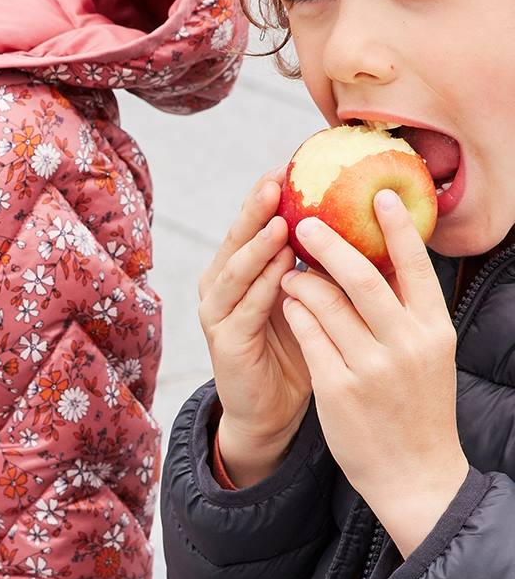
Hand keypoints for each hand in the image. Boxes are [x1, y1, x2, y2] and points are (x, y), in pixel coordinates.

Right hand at [197, 167, 311, 484]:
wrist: (272, 412)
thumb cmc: (298, 352)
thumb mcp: (311, 301)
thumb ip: (319, 267)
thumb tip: (359, 222)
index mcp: (242, 273)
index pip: (253, 226)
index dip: (266, 197)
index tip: (288, 165)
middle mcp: (222, 288)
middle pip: (236, 240)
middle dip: (255, 210)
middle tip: (275, 181)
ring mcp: (218, 316)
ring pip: (234, 272)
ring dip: (256, 246)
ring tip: (280, 220)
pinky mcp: (224, 344)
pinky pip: (242, 310)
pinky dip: (261, 289)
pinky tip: (280, 272)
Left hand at [280, 191, 468, 556]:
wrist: (416, 475)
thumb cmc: (419, 409)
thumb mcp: (429, 356)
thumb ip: (410, 314)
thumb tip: (388, 262)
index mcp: (434, 331)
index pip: (417, 269)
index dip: (397, 229)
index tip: (380, 195)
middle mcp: (406, 346)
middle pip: (364, 279)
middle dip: (331, 245)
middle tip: (305, 220)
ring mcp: (371, 369)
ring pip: (327, 306)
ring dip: (304, 280)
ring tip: (291, 266)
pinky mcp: (338, 390)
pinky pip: (309, 337)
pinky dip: (296, 313)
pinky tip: (287, 300)